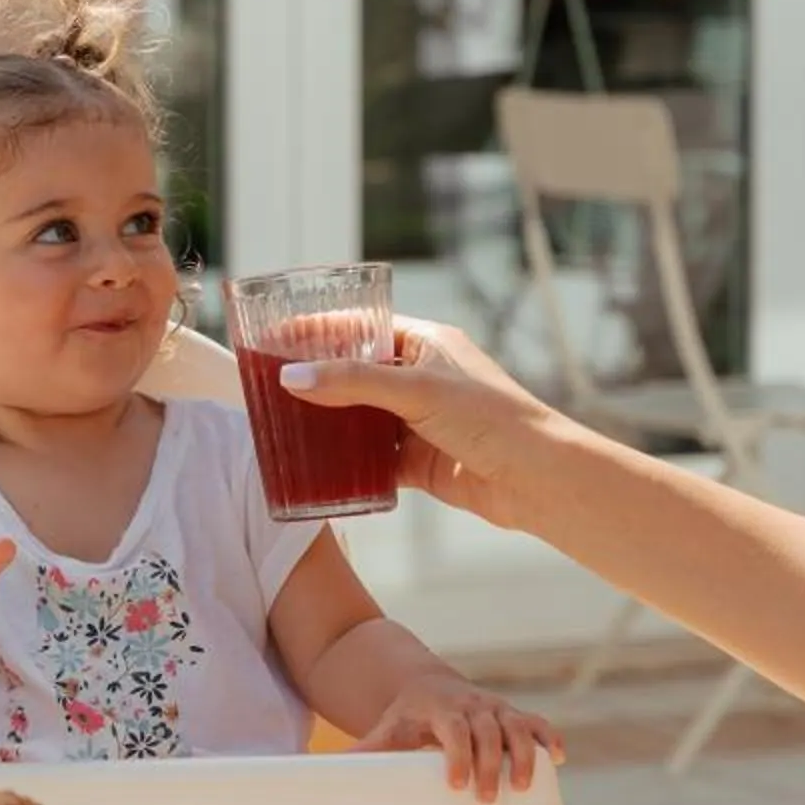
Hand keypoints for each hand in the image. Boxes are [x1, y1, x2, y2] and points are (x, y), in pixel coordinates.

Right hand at [280, 318, 564, 527]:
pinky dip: (347, 462)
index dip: (319, 330)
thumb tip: (291, 378)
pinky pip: (372, 459)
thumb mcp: (418, 391)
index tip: (275, 335)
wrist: (536, 479)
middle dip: (315, 378)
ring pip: (360, 417)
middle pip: (355, 372)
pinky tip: (315, 465)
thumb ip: (353, 383)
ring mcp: (419, 421)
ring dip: (328, 422)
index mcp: (426, 343)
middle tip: (267, 382)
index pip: (361, 326)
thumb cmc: (491, 419)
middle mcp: (421, 377)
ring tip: (281, 424)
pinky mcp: (418, 461)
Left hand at [354, 673, 565, 802]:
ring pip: (517, 727)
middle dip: (491, 764)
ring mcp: (496, 709)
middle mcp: (472, 705)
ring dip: (524, 755)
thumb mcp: (386, 730)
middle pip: (488, 731)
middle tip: (488, 799)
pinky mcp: (515, 715)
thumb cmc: (406, 718)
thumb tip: (330, 774)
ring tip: (525, 787)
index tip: (456, 785)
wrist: (426, 686)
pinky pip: (537, 724)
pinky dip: (550, 739)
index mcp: (440, 709)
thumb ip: (366, 753)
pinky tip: (558, 759)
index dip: (457, 755)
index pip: (452, 729)